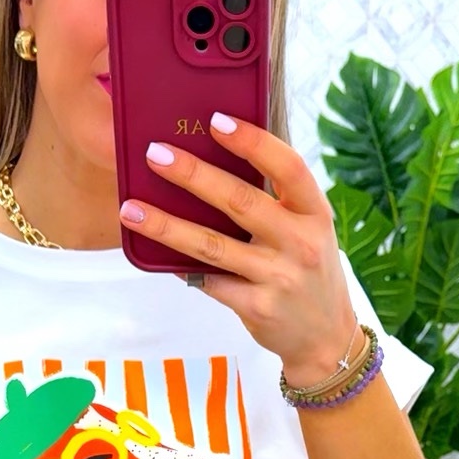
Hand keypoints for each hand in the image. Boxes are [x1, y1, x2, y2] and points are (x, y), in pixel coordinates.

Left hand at [118, 113, 359, 383]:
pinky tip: (153, 253)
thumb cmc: (309, 270)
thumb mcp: (308, 229)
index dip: (253, 142)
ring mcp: (279, 277)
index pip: (288, 167)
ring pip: (212, 245)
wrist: (326, 337)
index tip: (216, 121)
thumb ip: (274, 201)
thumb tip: (211, 164)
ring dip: (167, 225)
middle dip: (193, 175)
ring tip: (132, 208)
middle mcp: (301, 243)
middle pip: (240, 201)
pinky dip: (180, 266)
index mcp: (315, 213)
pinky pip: (209, 281)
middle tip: (155, 154)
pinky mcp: (257, 307)